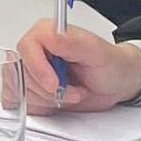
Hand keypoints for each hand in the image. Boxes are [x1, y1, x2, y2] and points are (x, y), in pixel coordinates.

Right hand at [12, 20, 140, 112]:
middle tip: (74, 89)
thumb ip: (72, 42)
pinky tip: (60, 100)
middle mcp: (35, 51)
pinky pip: (23, 104)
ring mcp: (31, 71)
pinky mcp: (30, 90)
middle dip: (50, 89)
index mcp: (46, 33)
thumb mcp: (97, 52)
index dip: (38, 69)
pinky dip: (44, 108)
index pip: (26, 48)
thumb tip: (51, 35)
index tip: (54, 84)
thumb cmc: (110, 65)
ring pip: (24, 92)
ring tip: (73, 92)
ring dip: (50, 100)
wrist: (116, 83)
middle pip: (23, 74)